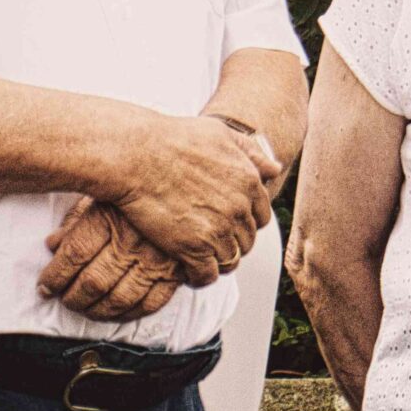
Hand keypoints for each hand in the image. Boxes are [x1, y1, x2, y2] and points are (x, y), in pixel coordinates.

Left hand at [38, 199, 183, 320]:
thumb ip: (76, 219)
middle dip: (72, 298)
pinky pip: (150, 305)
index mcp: (111, 216)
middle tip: (64, 300)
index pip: (74, 255)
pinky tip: (115, 312)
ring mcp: (157, 259)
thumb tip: (52, 244)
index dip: (54, 276)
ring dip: (96, 311)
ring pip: (119, 299)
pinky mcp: (177, 273)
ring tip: (84, 308)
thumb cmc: (139, 188)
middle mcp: (134, 240)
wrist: (188, 186)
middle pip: (93, 282)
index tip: (45, 286)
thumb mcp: (103, 193)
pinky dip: (128, 314)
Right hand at [112, 114, 276, 283]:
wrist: (135, 155)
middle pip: (247, 240)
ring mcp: (218, 230)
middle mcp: (239, 208)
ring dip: (218, 261)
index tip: (228, 223)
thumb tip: (275, 169)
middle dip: (232, 242)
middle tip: (211, 241)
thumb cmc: (173, 138)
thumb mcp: (220, 133)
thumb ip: (251, 152)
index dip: (245, 221)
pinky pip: (207, 275)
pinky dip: (200, 277)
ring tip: (200, 257)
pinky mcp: (193, 248)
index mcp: (249, 181)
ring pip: (231, 259)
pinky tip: (188, 272)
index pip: (261, 215)